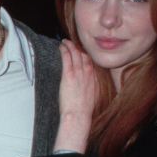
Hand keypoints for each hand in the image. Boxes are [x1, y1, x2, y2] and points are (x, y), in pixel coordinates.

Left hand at [54, 39, 97, 153]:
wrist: (79, 114)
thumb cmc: (84, 109)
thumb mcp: (93, 96)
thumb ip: (92, 87)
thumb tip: (89, 86)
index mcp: (95, 77)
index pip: (90, 61)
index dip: (85, 54)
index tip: (80, 50)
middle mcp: (89, 73)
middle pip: (84, 55)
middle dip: (77, 47)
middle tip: (72, 42)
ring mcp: (79, 73)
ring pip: (75, 54)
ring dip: (70, 46)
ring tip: (65, 42)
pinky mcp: (69, 75)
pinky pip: (67, 58)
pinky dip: (65, 50)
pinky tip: (61, 46)